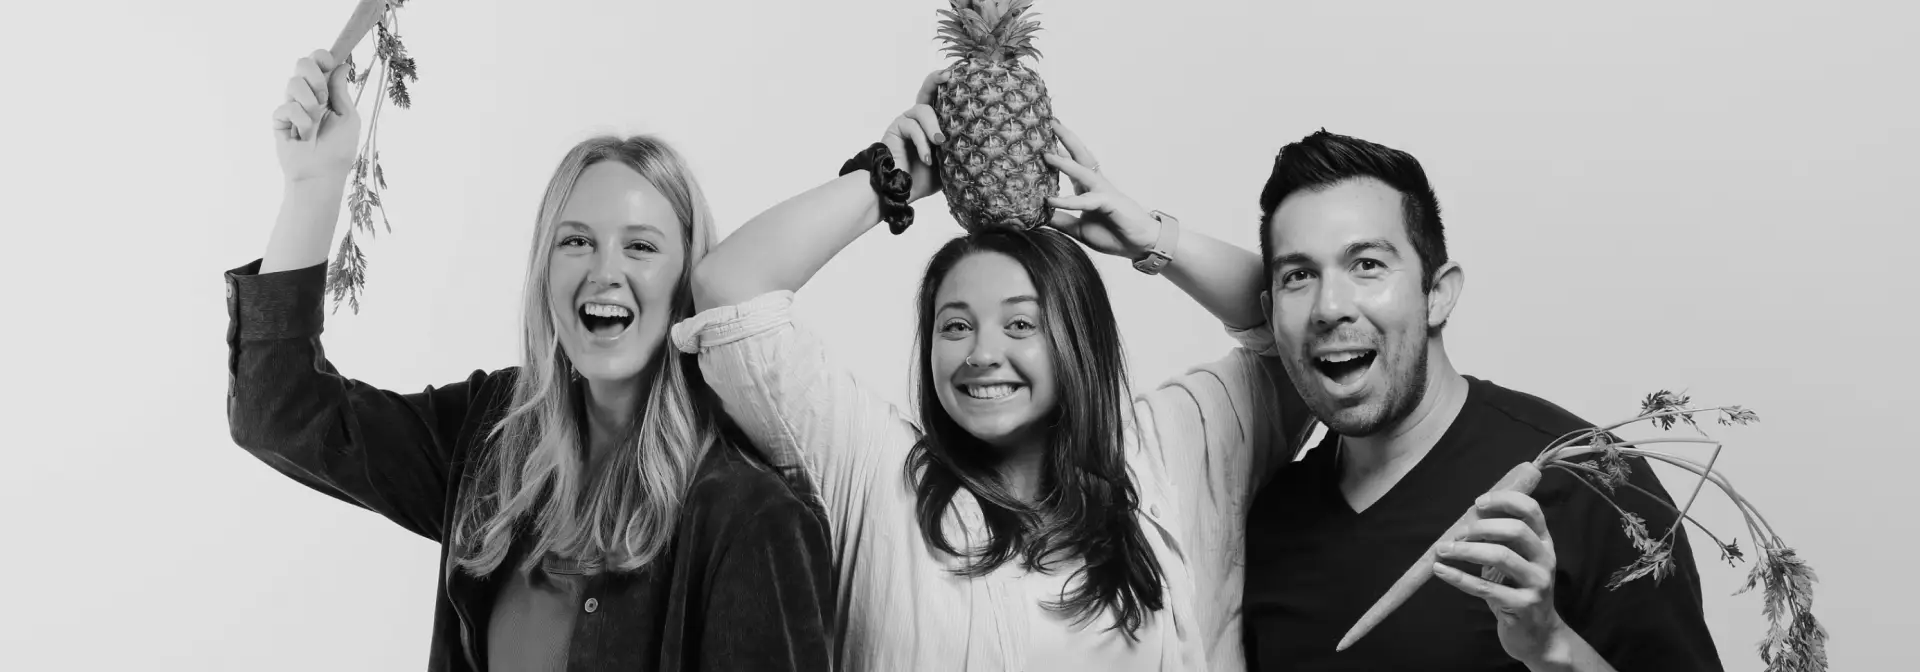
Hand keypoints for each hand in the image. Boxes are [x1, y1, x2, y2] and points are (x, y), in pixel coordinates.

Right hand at [273, 49, 359, 184]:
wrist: (321, 174)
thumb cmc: (339, 149)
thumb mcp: (348, 117)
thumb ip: (341, 91)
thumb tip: (342, 65)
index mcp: (326, 92)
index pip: (318, 62)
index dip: (321, 57)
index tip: (328, 63)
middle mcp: (307, 95)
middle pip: (302, 63)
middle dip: (315, 77)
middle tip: (322, 98)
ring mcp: (292, 106)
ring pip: (293, 82)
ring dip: (309, 102)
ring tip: (315, 122)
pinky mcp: (279, 119)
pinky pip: (286, 107)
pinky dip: (300, 122)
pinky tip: (303, 136)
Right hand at [880, 70, 950, 202]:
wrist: (901, 191)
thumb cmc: (924, 179)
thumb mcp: (949, 163)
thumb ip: (958, 150)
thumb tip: (984, 143)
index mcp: (934, 123)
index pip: (942, 99)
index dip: (949, 87)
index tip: (961, 75)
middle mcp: (920, 119)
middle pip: (926, 90)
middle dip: (936, 80)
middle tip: (948, 76)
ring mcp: (907, 122)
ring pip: (921, 110)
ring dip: (933, 125)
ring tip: (940, 142)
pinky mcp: (895, 128)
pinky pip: (911, 127)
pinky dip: (921, 142)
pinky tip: (927, 158)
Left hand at [1043, 122, 1160, 259]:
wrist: (1140, 245)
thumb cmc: (1114, 234)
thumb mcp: (1079, 228)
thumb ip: (1062, 220)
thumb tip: (1041, 216)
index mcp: (1088, 188)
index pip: (1073, 163)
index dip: (1060, 149)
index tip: (1044, 135)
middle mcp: (1096, 185)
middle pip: (1080, 155)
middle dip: (1066, 138)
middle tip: (1050, 121)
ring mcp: (1103, 192)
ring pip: (1082, 172)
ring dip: (1064, 162)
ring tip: (1046, 154)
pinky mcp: (1109, 203)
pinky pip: (1086, 200)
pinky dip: (1068, 201)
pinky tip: (1051, 200)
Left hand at [1433, 490, 1580, 668]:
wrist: (1538, 635)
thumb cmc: (1518, 590)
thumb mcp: (1515, 561)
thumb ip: (1500, 539)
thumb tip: (1466, 517)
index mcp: (1544, 542)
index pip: (1531, 510)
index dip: (1504, 501)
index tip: (1478, 502)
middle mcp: (1545, 560)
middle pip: (1516, 530)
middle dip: (1482, 527)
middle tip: (1457, 533)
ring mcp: (1537, 584)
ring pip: (1501, 556)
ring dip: (1466, 550)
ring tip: (1442, 549)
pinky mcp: (1523, 606)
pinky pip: (1486, 588)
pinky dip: (1459, 577)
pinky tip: (1441, 570)